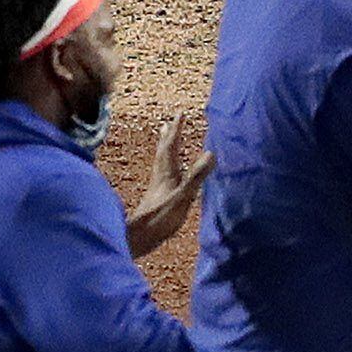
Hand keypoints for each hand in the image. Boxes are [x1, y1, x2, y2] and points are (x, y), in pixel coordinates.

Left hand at [125, 115, 214, 258]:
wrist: (140, 237)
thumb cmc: (161, 218)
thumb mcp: (183, 196)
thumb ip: (196, 176)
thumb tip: (211, 153)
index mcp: (166, 172)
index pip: (171, 146)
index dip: (176, 130)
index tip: (180, 114)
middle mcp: (160, 176)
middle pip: (163, 151)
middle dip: (168, 136)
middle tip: (169, 123)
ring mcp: (157, 186)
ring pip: (161, 162)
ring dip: (165, 149)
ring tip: (166, 142)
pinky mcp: (157, 196)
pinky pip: (163, 173)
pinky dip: (167, 166)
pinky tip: (168, 174)